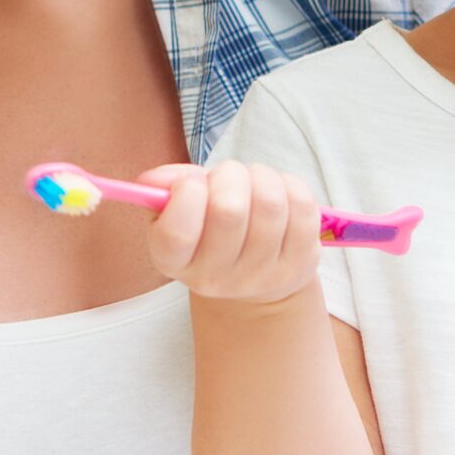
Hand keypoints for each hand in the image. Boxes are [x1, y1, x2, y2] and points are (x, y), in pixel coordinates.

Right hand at [139, 162, 323, 305]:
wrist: (253, 274)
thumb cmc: (210, 230)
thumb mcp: (178, 211)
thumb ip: (164, 188)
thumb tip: (152, 180)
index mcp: (175, 262)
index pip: (177, 233)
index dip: (186, 195)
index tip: (191, 181)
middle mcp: (216, 278)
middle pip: (228, 210)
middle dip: (229, 176)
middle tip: (229, 177)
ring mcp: (261, 276)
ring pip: (269, 203)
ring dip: (261, 176)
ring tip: (254, 182)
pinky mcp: (300, 265)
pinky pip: (301, 207)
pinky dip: (290, 185)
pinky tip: (279, 193)